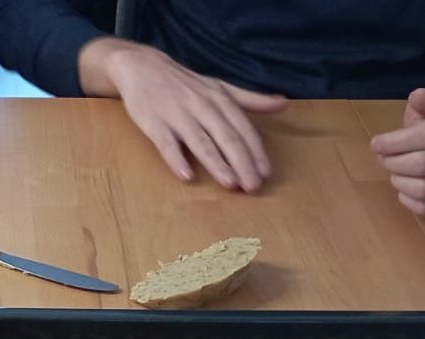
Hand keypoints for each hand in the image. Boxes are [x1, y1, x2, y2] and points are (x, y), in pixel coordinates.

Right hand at [82, 38, 286, 191]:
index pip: (242, 128)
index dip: (255, 151)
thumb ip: (250, 99)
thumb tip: (282, 104)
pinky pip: (166, 143)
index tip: (266, 173)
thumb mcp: (220, 87)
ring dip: (216, 162)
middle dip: (241, 161)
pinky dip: (176, 158)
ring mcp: (177, 114)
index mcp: (219, 99)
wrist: (142, 67)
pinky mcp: (154, 122)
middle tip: (253, 186)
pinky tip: (186, 175)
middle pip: (225, 136)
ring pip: (200, 141)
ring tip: (230, 183)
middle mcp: (201, 106)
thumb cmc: (185, 84)